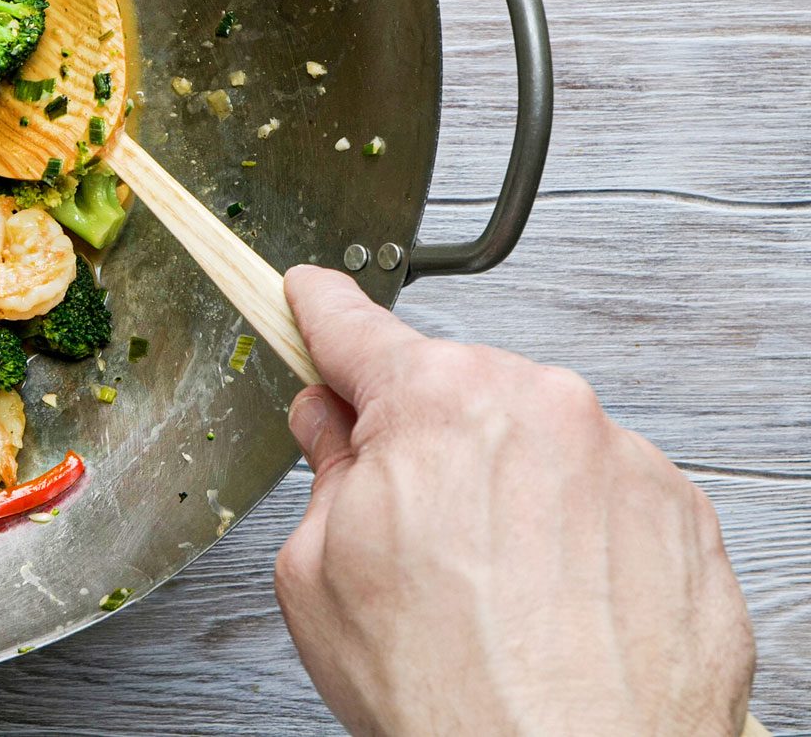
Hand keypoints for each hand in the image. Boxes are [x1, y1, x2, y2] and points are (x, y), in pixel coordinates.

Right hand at [274, 266, 753, 736]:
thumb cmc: (452, 695)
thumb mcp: (317, 573)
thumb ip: (326, 473)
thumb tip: (334, 433)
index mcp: (440, 402)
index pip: (355, 327)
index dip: (317, 313)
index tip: (310, 298)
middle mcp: (544, 407)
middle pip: (455, 394)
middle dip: (420, 443)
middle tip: (401, 533)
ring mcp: (624, 460)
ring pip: (534, 446)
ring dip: (504, 492)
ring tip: (486, 594)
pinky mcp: (683, 517)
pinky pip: (602, 498)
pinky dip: (572, 537)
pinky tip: (547, 606)